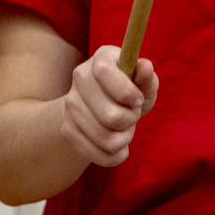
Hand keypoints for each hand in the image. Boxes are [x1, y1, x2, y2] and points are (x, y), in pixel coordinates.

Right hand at [59, 46, 159, 167]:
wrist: (100, 107)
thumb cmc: (129, 91)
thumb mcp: (143, 83)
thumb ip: (146, 77)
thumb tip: (145, 66)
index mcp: (101, 59)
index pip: (106, 73)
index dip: (128, 93)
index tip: (137, 100)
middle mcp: (79, 78)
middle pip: (111, 116)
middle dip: (131, 120)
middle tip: (132, 114)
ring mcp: (70, 105)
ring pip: (107, 140)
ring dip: (125, 138)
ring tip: (125, 128)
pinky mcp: (67, 130)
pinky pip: (100, 156)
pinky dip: (117, 155)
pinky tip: (118, 144)